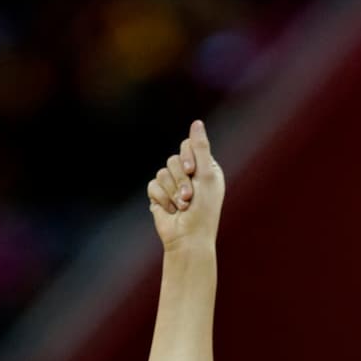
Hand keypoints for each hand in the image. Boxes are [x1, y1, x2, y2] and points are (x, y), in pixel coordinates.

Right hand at [147, 120, 223, 250]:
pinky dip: (162, 199)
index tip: (191, 171)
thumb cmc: (204, 210)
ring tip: (182, 207)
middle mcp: (188, 175)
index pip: (188, 146)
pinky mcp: (159, 196)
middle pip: (173, 159)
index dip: (187, 157)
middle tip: (188, 197)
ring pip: (162, 172)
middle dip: (180, 179)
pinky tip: (171, 211)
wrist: (188, 239)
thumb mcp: (207, 175)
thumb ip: (200, 148)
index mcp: (204, 168)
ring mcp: (172, 186)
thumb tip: (196, 122)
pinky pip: (153, 185)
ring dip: (172, 192)